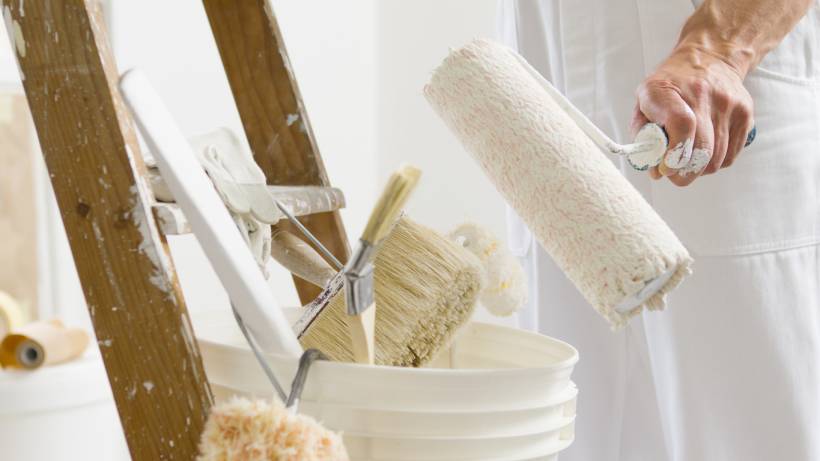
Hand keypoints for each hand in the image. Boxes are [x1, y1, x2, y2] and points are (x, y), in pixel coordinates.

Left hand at [632, 46, 753, 185]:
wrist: (709, 57)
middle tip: (675, 175)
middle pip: (702, 149)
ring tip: (688, 162)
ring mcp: (728, 104)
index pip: (681, 125)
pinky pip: (731, 155)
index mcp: (666, 89)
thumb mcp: (644, 101)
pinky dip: (716, 163)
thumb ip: (643, 135)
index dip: (674, 154)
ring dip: (700, 169)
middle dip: (685, 173)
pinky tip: (704, 153)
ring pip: (717, 158)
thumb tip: (656, 171)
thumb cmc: (670, 85)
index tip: (665, 167)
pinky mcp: (745, 113)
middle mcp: (701, 94)